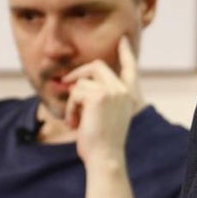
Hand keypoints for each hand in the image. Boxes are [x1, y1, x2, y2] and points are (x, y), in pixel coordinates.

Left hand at [63, 36, 142, 167]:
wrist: (105, 157)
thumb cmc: (103, 142)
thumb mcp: (107, 116)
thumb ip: (101, 97)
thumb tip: (77, 84)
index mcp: (130, 95)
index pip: (131, 68)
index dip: (126, 52)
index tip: (123, 40)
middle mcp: (124, 90)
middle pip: (97, 66)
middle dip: (78, 73)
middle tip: (65, 81)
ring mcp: (112, 91)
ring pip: (82, 82)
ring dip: (73, 101)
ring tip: (74, 120)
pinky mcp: (98, 96)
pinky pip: (75, 93)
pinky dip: (70, 108)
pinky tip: (73, 123)